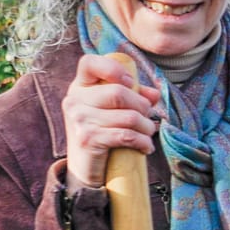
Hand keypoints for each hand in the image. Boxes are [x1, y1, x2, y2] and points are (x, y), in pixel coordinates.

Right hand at [62, 54, 162, 187]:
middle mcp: (74, 100)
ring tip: (148, 133)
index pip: (89, 62)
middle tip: (147, 117)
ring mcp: (79, 120)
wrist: (84, 166)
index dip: (113, 69)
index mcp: (79, 86)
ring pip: (128, 116)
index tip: (130, 83)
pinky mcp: (88, 139)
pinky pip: (126, 135)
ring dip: (146, 127)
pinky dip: (143, 142)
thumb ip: (134, 95)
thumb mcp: (114, 109)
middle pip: (119, 93)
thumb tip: (154, 93)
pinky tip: (146, 147)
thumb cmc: (103, 131)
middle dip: (142, 106)